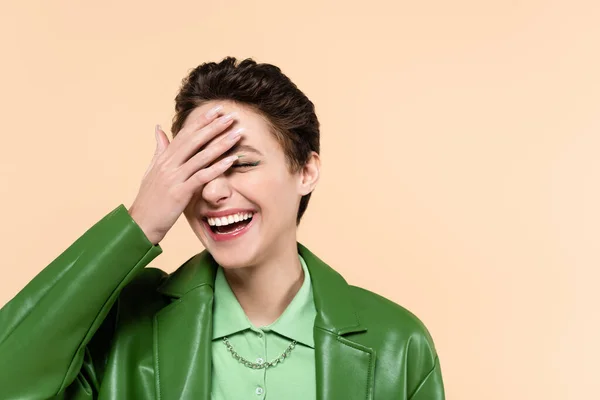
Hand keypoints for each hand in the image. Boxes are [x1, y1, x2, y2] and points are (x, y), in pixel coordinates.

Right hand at [128, 106, 241, 244]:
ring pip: (201, 156)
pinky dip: (218, 168)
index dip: (202, 121)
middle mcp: (168, 164)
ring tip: (237, 134)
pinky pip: (202, 177)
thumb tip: (159, 128)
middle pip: (195, 140)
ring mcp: (174, 177)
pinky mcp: (179, 192)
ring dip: (221, 144)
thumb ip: (160, 149)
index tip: (217, 110)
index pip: (185, 133)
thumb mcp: (152, 171)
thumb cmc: (149, 199)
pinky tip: (232, 160)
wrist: (140, 223)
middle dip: (214, 126)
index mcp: (164, 158)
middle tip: (231, 115)